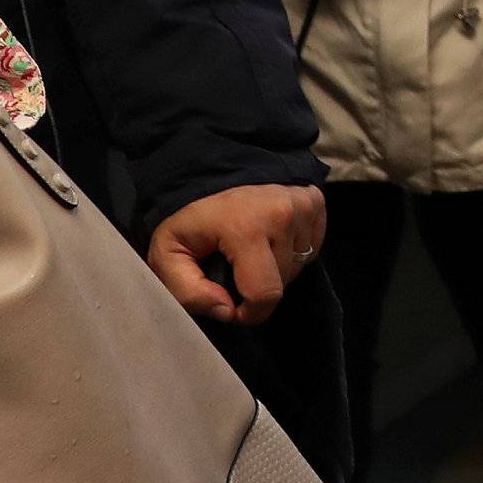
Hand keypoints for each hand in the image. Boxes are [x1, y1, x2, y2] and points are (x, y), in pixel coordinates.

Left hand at [147, 183, 326, 325]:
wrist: (209, 169)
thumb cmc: (189, 217)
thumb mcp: (168, 255)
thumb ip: (188, 292)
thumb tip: (227, 310)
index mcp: (247, 227)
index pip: (265, 295)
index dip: (248, 313)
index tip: (230, 304)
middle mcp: (282, 212)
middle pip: (282, 284)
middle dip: (257, 288)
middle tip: (234, 267)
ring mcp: (302, 204)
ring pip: (297, 267)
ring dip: (275, 269)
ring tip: (249, 248)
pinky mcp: (315, 200)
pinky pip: (311, 247)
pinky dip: (291, 251)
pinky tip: (269, 238)